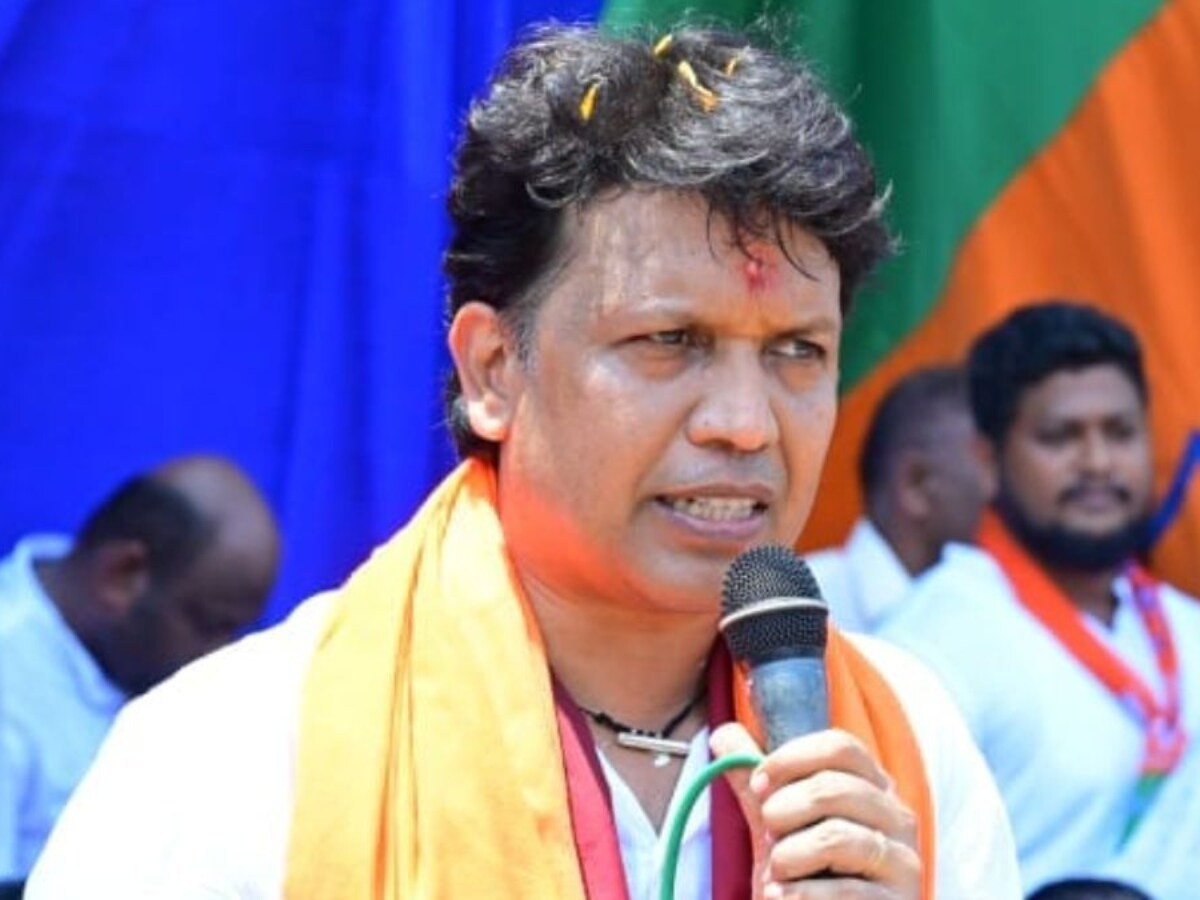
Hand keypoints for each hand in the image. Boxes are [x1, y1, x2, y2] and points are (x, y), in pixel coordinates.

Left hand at [711, 723, 920, 898]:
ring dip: (788, 856)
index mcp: (873, 787)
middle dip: (783, 811)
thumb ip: (755, 784)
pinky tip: (780, 898)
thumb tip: (722, 734)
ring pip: (836, 837)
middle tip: (767, 835)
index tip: (757, 784)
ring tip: (775, 875)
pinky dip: (800, 895)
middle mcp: (897, 818)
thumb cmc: (803, 877)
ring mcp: (903, 862)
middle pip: (834, 788)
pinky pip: (844, 891)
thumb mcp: (776, 827)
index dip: (792, 758)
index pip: (840, 747)